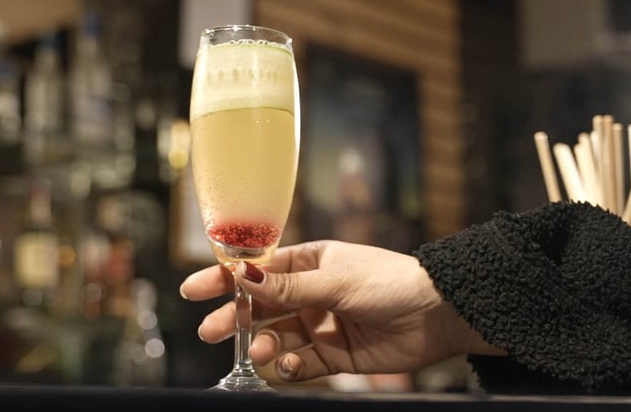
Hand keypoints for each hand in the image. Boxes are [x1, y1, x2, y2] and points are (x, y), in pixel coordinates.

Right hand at [180, 240, 503, 381]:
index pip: (258, 270)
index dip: (224, 279)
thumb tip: (240, 275)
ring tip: (260, 351)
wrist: (436, 316)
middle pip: (260, 308)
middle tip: (211, 331)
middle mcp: (311, 293)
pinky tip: (284, 365)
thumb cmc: (390, 282)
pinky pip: (300, 364)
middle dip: (234, 319)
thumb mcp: (333, 280)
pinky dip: (288, 367)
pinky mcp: (334, 355)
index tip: (194, 289)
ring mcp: (321, 325)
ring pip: (277, 338)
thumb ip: (285, 285)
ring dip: (264, 345)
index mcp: (310, 262)